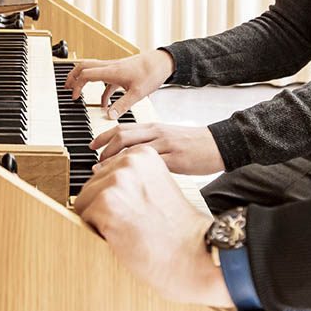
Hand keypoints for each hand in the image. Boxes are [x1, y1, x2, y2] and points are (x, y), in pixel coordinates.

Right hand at [63, 48, 174, 117]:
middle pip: (85, 66)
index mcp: (112, 71)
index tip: (72, 95)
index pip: (86, 74)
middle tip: (66, 87)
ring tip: (78, 91)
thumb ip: (122, 105)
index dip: (76, 84)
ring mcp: (116, 68)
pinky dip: (101, 89)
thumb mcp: (138, 93)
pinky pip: (106, 79)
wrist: (164, 62)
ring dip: (84, 80)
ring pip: (94, 70)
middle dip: (73, 76)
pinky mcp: (122, 72)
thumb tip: (108, 115)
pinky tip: (104, 102)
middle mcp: (111, 67)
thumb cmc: (152, 73)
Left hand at [75, 146, 231, 307]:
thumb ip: (134, 178)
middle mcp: (129, 161)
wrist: (194, 253)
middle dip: (104, 207)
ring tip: (128, 229)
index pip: (106, 170)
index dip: (114, 196)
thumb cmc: (177, 229)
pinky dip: (96, 231)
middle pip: (93, 184)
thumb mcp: (158, 186)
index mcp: (143, 154)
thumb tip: (103, 184)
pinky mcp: (106, 202)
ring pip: (85, 200)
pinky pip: (83, 216)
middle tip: (132, 222)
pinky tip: (122, 236)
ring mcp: (117, 180)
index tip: (130, 208)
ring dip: (99, 219)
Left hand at [92, 122, 224, 174]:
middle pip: (122, 137)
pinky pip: (150, 166)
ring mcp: (166, 146)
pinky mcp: (176, 160)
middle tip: (95, 165)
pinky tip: (129, 184)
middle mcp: (156, 133)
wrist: (219, 144)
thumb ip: (149, 143)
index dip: (103, 137)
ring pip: (133, 151)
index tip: (92, 147)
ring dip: (115, 164)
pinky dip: (136, 175)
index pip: (121, 128)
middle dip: (104, 151)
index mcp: (154, 127)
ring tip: (106, 176)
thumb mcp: (167, 138)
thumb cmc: (193, 144)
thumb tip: (128, 156)